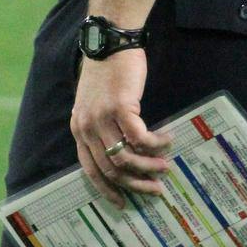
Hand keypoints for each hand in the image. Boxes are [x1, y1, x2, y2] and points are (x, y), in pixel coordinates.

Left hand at [71, 49, 171, 205]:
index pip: (90, 170)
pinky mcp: (120, 108)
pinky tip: (167, 139)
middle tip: (156, 188)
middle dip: (135, 184)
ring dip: (149, 165)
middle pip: (111, 169)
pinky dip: (156, 143)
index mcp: (79, 129)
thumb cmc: (107, 73)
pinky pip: (141, 138)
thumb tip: (122, 155)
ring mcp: (102, 118)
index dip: (108, 189)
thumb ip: (101, 128)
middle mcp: (86, 127)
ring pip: (126, 158)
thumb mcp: (95, 104)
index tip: (123, 202)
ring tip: (165, 165)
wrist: (110, 43)